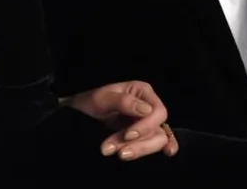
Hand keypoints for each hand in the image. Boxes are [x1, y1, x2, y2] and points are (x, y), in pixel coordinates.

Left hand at [63, 80, 178, 160]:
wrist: (80, 114)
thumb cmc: (91, 102)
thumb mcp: (102, 99)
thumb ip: (123, 101)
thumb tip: (146, 110)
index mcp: (142, 92)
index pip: (157, 112)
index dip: (146, 126)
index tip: (127, 135)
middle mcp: (148, 106)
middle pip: (158, 129)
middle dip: (139, 143)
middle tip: (117, 151)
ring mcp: (146, 122)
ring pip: (156, 140)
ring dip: (137, 150)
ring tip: (115, 153)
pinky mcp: (142, 135)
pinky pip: (155, 143)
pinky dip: (158, 149)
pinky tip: (166, 154)